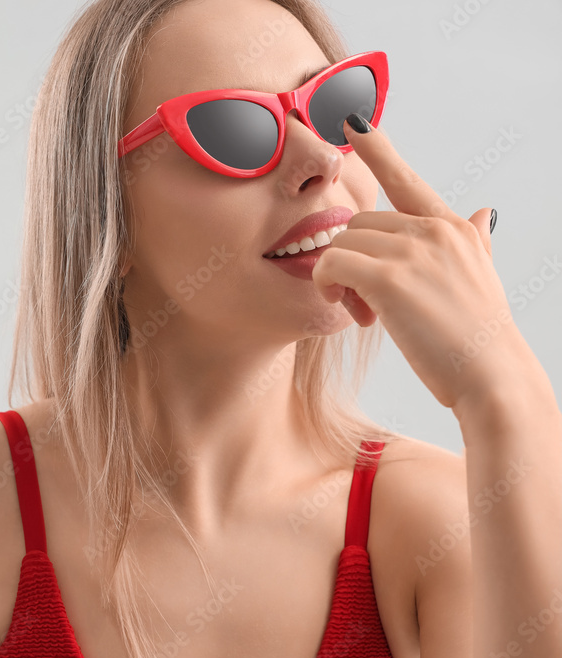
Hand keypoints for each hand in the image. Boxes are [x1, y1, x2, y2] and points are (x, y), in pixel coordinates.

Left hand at [311, 113, 516, 408]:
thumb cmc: (476, 333)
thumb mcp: (480, 276)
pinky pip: (331, 264)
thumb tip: (487, 212)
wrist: (491, 376)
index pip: (406, 180)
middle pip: (358, 226)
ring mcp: (413, 251)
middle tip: (366, 302)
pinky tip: (346, 308)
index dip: (377, 149)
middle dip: (352, 262)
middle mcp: (434, 230)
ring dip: (339, 279)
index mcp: (452, 228)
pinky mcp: (390, 278)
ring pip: (342, 244)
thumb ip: (474, 241)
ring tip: (366, 312)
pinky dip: (326, 284)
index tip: (351, 121)